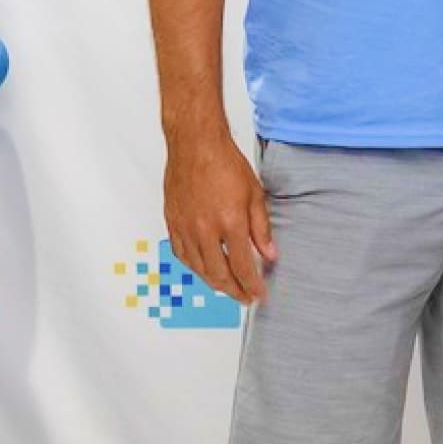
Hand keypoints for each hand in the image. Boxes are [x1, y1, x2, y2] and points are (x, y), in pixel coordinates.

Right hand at [163, 131, 276, 304]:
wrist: (195, 145)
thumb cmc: (225, 164)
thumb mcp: (254, 195)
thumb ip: (261, 229)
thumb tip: (270, 254)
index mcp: (229, 223)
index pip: (242, 266)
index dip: (252, 285)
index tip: (259, 294)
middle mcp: (205, 230)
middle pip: (219, 274)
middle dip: (234, 290)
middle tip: (245, 298)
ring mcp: (185, 228)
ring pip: (198, 268)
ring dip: (214, 283)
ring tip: (228, 288)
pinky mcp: (172, 223)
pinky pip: (182, 254)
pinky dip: (194, 267)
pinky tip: (204, 269)